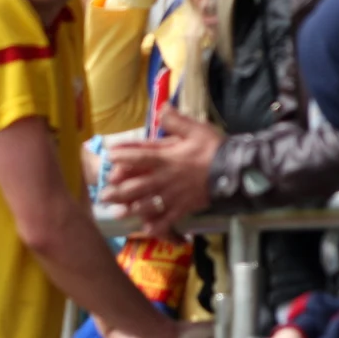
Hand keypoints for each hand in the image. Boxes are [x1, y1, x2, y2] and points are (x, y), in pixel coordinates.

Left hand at [101, 106, 222, 230]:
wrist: (235, 170)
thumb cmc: (214, 148)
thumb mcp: (196, 129)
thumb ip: (176, 120)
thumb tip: (161, 108)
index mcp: (167, 157)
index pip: (140, 156)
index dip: (122, 156)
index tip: (108, 156)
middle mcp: (166, 178)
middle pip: (137, 186)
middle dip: (119, 191)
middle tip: (103, 195)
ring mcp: (174, 195)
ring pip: (148, 204)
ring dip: (131, 210)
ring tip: (117, 214)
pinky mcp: (184, 207)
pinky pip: (169, 219)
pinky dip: (158, 225)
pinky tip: (147, 230)